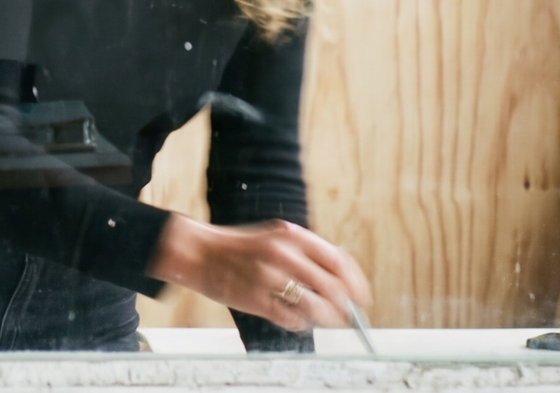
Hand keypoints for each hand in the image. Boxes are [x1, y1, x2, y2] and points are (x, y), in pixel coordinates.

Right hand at [147, 216, 372, 331]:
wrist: (197, 252)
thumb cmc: (240, 247)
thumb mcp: (274, 238)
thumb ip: (305, 253)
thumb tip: (341, 282)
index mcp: (290, 235)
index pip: (337, 260)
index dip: (354, 282)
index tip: (361, 298)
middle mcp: (281, 254)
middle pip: (331, 287)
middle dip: (344, 307)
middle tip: (347, 317)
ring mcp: (267, 278)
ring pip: (314, 307)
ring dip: (326, 319)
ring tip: (325, 321)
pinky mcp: (254, 299)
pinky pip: (290, 319)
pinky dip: (300, 324)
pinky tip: (297, 320)